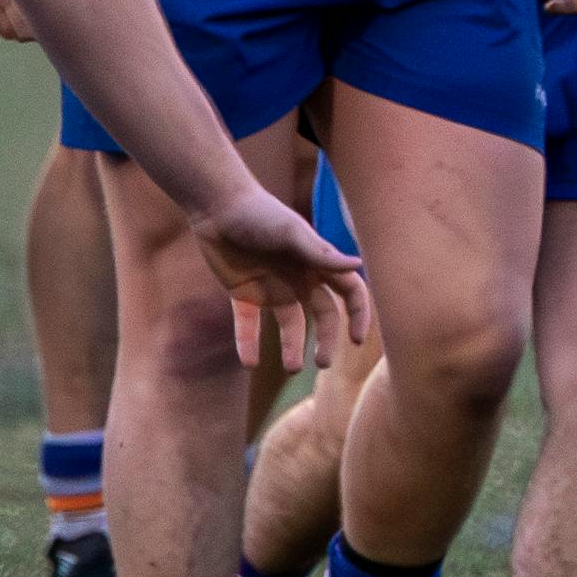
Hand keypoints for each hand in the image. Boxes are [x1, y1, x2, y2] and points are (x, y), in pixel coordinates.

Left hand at [195, 178, 368, 372]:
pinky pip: (249, 325)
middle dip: (327, 340)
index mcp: (318, 263)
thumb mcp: (291, 233)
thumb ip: (321, 252)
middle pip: (323, 316)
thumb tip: (359, 265)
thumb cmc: (260, 214)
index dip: (358, 315)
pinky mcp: (244, 294)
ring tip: (292, 369)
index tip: (356, 339)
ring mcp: (273, 288)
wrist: (217, 207)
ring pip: (289, 326)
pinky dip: (248, 344)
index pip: (350, 292)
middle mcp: (300, 278)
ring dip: (292, 348)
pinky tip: (249, 363)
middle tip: (323, 364)